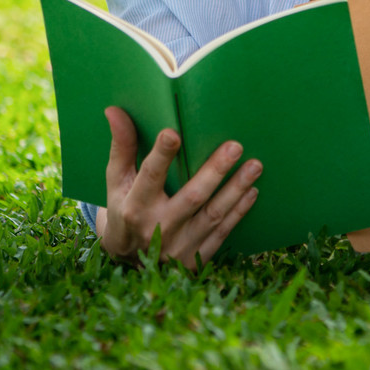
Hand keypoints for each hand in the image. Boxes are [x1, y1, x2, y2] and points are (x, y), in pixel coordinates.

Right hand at [97, 106, 261, 267]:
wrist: (127, 259)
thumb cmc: (124, 207)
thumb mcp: (116, 180)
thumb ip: (122, 146)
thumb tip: (114, 110)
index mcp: (135, 206)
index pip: (149, 176)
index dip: (161, 156)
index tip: (173, 133)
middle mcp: (157, 227)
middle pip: (191, 197)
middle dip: (214, 171)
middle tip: (235, 146)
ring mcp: (178, 246)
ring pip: (213, 216)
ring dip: (236, 190)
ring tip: (255, 165)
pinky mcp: (194, 259)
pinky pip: (221, 233)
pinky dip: (238, 212)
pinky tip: (252, 191)